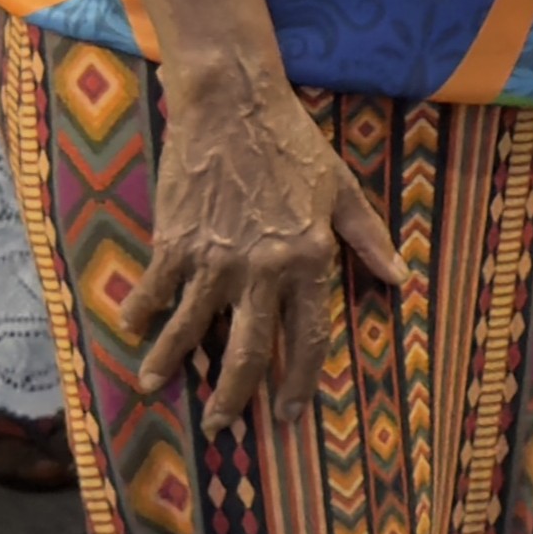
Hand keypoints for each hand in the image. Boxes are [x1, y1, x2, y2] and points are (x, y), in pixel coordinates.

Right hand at [137, 70, 408, 421]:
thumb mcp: (342, 190)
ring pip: (192, 328)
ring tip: (152, 387)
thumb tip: (398, 278)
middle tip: (222, 426)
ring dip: (170, 362)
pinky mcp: (175, 241)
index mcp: (309, 260)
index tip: (287, 412)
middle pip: (249, 349)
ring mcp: (215, 258)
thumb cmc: (293, 145)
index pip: (309, 337)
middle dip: (234, 395)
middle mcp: (263, 269)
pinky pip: (155, 289)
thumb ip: (369, 238)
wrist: (233, 107)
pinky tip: (133, 328)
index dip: (298, 380)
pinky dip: (141, 311)